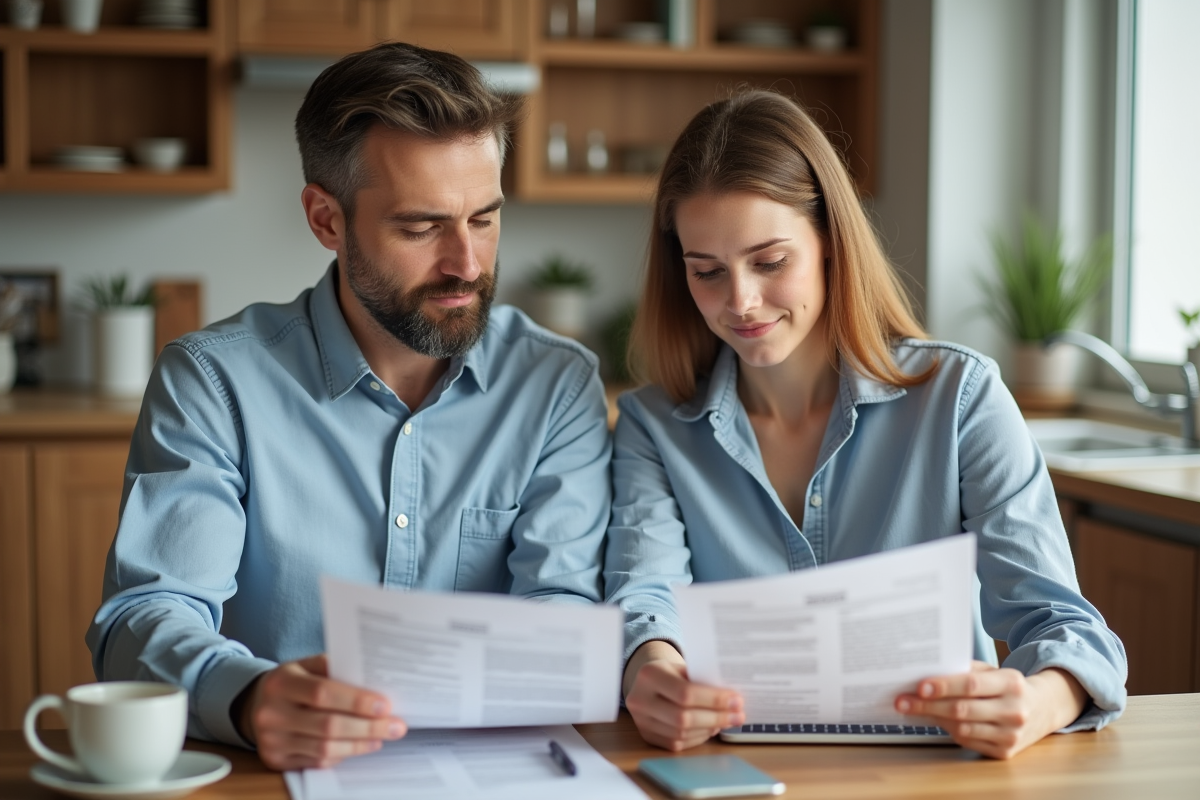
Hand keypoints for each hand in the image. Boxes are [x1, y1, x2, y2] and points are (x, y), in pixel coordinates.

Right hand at [237, 654, 406, 769]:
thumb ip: (336, 669)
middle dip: (368, 727)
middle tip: (396, 726)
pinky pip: (317, 762)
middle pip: (327, 726)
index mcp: (281, 682)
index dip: (356, 701)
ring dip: (360, 744)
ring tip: (382, 736)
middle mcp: (271, 713)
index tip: (385, 705)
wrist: (255, 705)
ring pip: (325, 748)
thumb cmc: (293, 682)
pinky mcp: (276, 761)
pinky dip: (343, 754)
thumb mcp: (307, 666)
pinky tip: (360, 746)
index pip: (322, 693)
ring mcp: (272, 741)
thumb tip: (375, 682)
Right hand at [623, 641, 744, 750]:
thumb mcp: (684, 667)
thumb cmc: (672, 672)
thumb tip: (733, 701)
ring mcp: (641, 721)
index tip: (737, 701)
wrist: (647, 681)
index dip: (714, 700)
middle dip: (716, 718)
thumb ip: (703, 681)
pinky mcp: (647, 736)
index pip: (685, 693)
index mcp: (649, 674)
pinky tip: (711, 728)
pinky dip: (699, 737)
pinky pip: (677, 743)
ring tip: (726, 721)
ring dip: (709, 729)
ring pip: (681, 733)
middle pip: (683, 718)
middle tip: (738, 716)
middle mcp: (639, 699)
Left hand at [895, 660, 1087, 758]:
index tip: (920, 686)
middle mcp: (1014, 710)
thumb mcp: (994, 671)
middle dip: (928, 705)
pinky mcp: (1005, 752)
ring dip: (933, 718)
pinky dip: (948, 730)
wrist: (1042, 709)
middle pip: (962, 709)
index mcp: (1011, 683)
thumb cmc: (1007, 686)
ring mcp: (1011, 735)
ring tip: (913, 709)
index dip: (944, 686)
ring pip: (962, 728)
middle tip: (903, 701)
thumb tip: (928, 670)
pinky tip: (936, 720)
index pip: (972, 684)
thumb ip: (965, 669)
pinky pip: (968, 741)